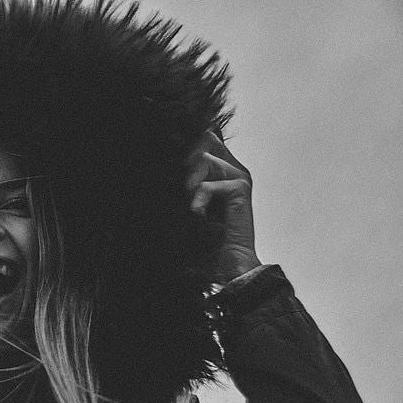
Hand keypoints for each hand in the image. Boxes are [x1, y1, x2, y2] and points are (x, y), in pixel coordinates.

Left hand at [185, 130, 260, 284]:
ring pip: (203, 158)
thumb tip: (163, 160)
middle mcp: (233, 168)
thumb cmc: (205, 237)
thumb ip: (184, 181)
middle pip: (204, 139)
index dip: (186, 145)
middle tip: (184, 190)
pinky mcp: (240, 187)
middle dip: (186, 161)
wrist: (227, 264)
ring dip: (190, 184)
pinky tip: (198, 215)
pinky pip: (207, 184)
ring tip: (193, 206)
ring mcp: (238, 176)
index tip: (174, 172)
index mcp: (221, 169)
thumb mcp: (188, 203)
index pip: (205, 138)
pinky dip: (197, 201)